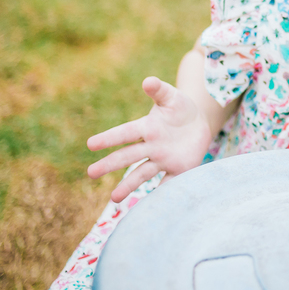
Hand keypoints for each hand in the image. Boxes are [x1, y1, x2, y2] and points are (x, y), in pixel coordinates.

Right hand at [87, 76, 214, 203]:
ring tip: (114, 199)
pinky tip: (151, 207)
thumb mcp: (172, 96)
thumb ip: (160, 90)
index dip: (109, 138)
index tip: (90, 144)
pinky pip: (168, 182)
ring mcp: (162, 159)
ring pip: (142, 174)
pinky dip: (162, 193)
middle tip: (91, 173)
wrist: (198, 122)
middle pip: (128, 156)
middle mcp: (151, 146)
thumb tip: (148, 81)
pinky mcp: (177, 168)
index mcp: (147, 127)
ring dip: (128, 186)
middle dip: (110, 165)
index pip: (125, 133)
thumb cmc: (179, 107)